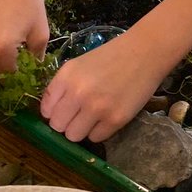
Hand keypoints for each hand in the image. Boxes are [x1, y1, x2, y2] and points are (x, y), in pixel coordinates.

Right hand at [0, 0, 48, 84]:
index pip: (8, 77)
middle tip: (12, 64)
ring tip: (0, 46)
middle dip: (1, 75)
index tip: (22, 75)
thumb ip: (36, 58)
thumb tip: (33, 74)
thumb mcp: (41, 31)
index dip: (17, 79)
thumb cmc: (28, 1)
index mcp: (0, 49)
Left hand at [40, 30, 161, 142]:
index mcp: (66, 76)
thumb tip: (50, 113)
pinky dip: (100, 130)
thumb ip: (62, 87)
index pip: (46, 110)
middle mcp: (78, 93)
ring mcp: (97, 108)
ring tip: (94, 116)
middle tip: (79, 114)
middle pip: (58, 126)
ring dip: (82, 129)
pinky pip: (95, 138)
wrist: (144, 52)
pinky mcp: (115, 120)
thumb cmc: (110, 57)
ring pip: (74, 136)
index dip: (54, 112)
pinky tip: (108, 115)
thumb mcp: (79, 65)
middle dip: (67, 123)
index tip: (64, 109)